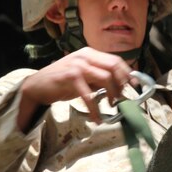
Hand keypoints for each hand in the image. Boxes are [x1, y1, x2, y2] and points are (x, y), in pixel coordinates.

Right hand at [18, 47, 133, 130]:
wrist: (37, 86)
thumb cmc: (61, 82)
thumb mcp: (83, 76)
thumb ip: (98, 77)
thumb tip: (119, 86)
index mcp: (90, 53)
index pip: (115, 60)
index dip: (127, 73)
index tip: (134, 86)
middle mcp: (85, 55)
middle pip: (114, 66)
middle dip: (121, 84)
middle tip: (121, 98)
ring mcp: (78, 65)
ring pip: (105, 78)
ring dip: (111, 95)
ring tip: (110, 106)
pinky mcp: (71, 77)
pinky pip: (89, 94)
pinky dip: (95, 109)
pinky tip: (96, 118)